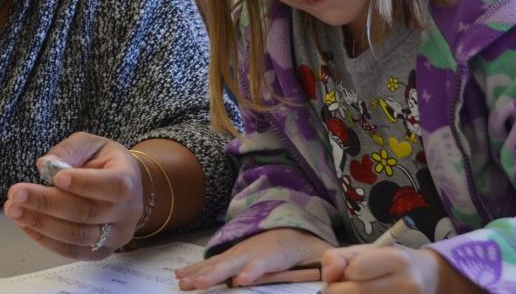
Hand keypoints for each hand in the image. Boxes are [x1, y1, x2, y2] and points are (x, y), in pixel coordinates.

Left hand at [3, 132, 144, 259]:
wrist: (123, 189)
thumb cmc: (104, 162)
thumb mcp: (91, 144)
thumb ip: (70, 150)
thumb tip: (45, 164)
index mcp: (129, 180)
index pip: (113, 186)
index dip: (84, 184)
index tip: (55, 177)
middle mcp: (127, 212)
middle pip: (87, 213)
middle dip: (47, 204)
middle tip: (15, 193)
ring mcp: (115, 236)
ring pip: (76, 236)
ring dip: (40, 223)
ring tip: (13, 209)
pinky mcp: (100, 252)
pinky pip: (70, 251)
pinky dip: (44, 239)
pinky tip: (25, 224)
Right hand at [175, 228, 332, 289]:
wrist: (292, 228)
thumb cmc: (308, 246)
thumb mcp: (323, 251)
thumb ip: (330, 260)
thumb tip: (334, 270)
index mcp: (279, 251)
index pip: (265, 261)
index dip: (254, 270)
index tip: (242, 280)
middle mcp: (255, 249)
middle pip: (233, 262)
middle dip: (215, 274)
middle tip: (198, 286)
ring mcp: (240, 251)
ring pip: (218, 263)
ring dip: (199, 273)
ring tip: (183, 284)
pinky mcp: (232, 256)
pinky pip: (212, 263)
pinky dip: (195, 269)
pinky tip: (181, 277)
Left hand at [321, 246, 465, 293]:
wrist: (429, 278)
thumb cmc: (393, 261)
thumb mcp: (369, 250)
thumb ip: (340, 257)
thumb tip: (327, 276)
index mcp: (398, 260)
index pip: (355, 271)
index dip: (343, 273)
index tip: (347, 272)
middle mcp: (407, 285)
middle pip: (354, 293)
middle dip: (340, 290)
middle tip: (344, 286)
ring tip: (361, 290)